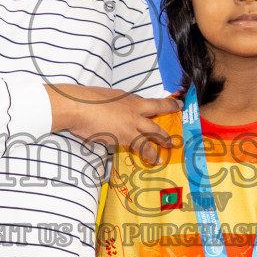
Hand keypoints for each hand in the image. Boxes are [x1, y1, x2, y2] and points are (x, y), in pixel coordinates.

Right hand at [48, 85, 178, 164]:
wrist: (78, 106)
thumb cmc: (82, 102)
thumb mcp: (98, 99)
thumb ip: (105, 106)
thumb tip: (102, 114)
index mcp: (124, 97)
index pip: (141, 100)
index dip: (149, 103)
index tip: (155, 104)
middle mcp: (132, 106)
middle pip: (156, 106)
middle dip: (169, 107)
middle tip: (178, 106)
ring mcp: (133, 120)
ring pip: (155, 129)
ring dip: (164, 137)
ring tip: (171, 144)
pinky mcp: (129, 134)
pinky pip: (144, 146)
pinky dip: (151, 153)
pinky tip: (156, 159)